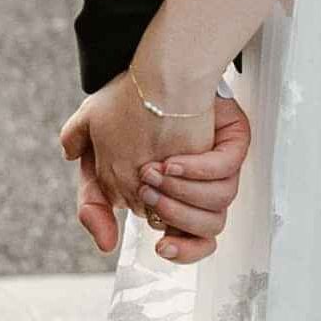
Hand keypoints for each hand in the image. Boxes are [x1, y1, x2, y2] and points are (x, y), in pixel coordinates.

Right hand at [59, 78, 252, 265]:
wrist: (148, 71)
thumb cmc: (124, 110)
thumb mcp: (93, 160)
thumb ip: (91, 201)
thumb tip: (105, 243)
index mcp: (173, 201)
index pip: (186, 243)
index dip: (178, 249)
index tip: (162, 247)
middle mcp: (200, 190)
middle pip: (204, 229)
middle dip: (174, 214)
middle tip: (148, 190)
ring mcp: (216, 170)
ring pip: (219, 205)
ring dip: (187, 195)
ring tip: (159, 173)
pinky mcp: (229, 145)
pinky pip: (226, 169)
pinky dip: (202, 170)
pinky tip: (175, 161)